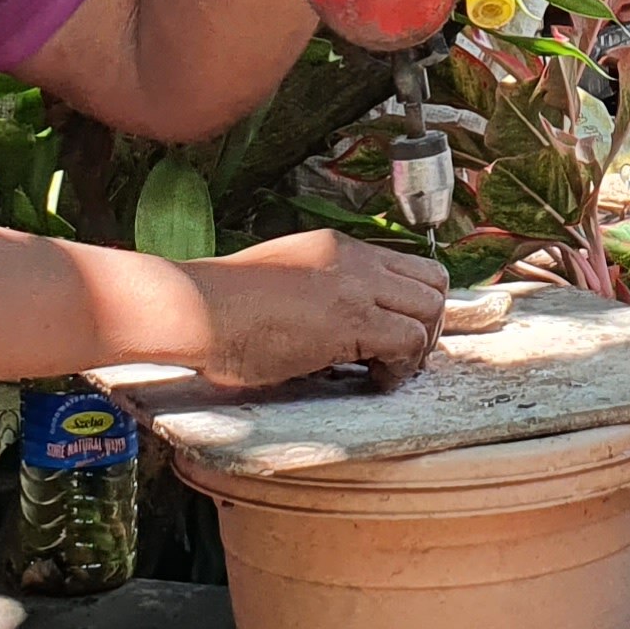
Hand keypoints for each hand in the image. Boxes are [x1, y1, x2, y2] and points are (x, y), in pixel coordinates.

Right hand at [170, 229, 449, 389]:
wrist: (194, 308)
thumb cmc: (222, 306)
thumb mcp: (284, 279)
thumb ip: (321, 290)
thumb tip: (342, 329)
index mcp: (338, 248)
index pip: (410, 265)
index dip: (415, 304)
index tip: (396, 334)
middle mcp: (354, 260)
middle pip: (435, 282)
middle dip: (428, 324)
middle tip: (399, 357)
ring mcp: (354, 287)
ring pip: (430, 310)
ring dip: (418, 348)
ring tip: (384, 370)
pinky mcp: (348, 322)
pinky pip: (407, 342)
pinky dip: (400, 368)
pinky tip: (371, 380)